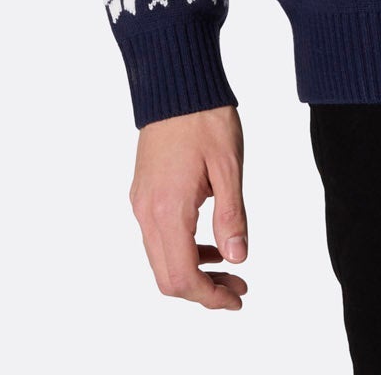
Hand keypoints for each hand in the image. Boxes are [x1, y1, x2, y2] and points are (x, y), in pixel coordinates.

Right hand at [129, 103, 249, 310]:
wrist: (176, 82)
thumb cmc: (204, 117)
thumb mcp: (228, 166)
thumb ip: (232, 215)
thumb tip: (238, 258)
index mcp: (168, 209)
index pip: (183, 276)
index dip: (210, 297)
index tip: (238, 297)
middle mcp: (147, 212)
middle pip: (167, 277)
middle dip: (203, 291)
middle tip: (239, 287)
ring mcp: (141, 203)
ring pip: (161, 259)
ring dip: (193, 272)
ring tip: (230, 267)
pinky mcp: (143, 193)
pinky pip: (157, 237)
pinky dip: (182, 250)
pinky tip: (209, 242)